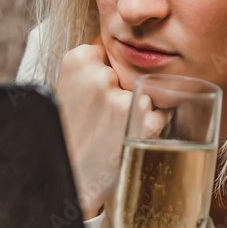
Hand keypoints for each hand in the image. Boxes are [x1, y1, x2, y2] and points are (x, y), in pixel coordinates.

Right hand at [55, 35, 168, 218]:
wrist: (70, 176)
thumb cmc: (67, 134)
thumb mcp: (66, 89)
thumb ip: (90, 67)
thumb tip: (121, 51)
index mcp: (77, 61)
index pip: (107, 52)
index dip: (103, 75)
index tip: (92, 95)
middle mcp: (99, 76)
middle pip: (126, 71)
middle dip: (120, 90)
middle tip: (99, 117)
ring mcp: (123, 98)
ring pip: (143, 91)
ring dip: (136, 106)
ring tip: (110, 129)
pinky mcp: (142, 121)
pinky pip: (160, 113)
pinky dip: (151, 123)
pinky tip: (127, 135)